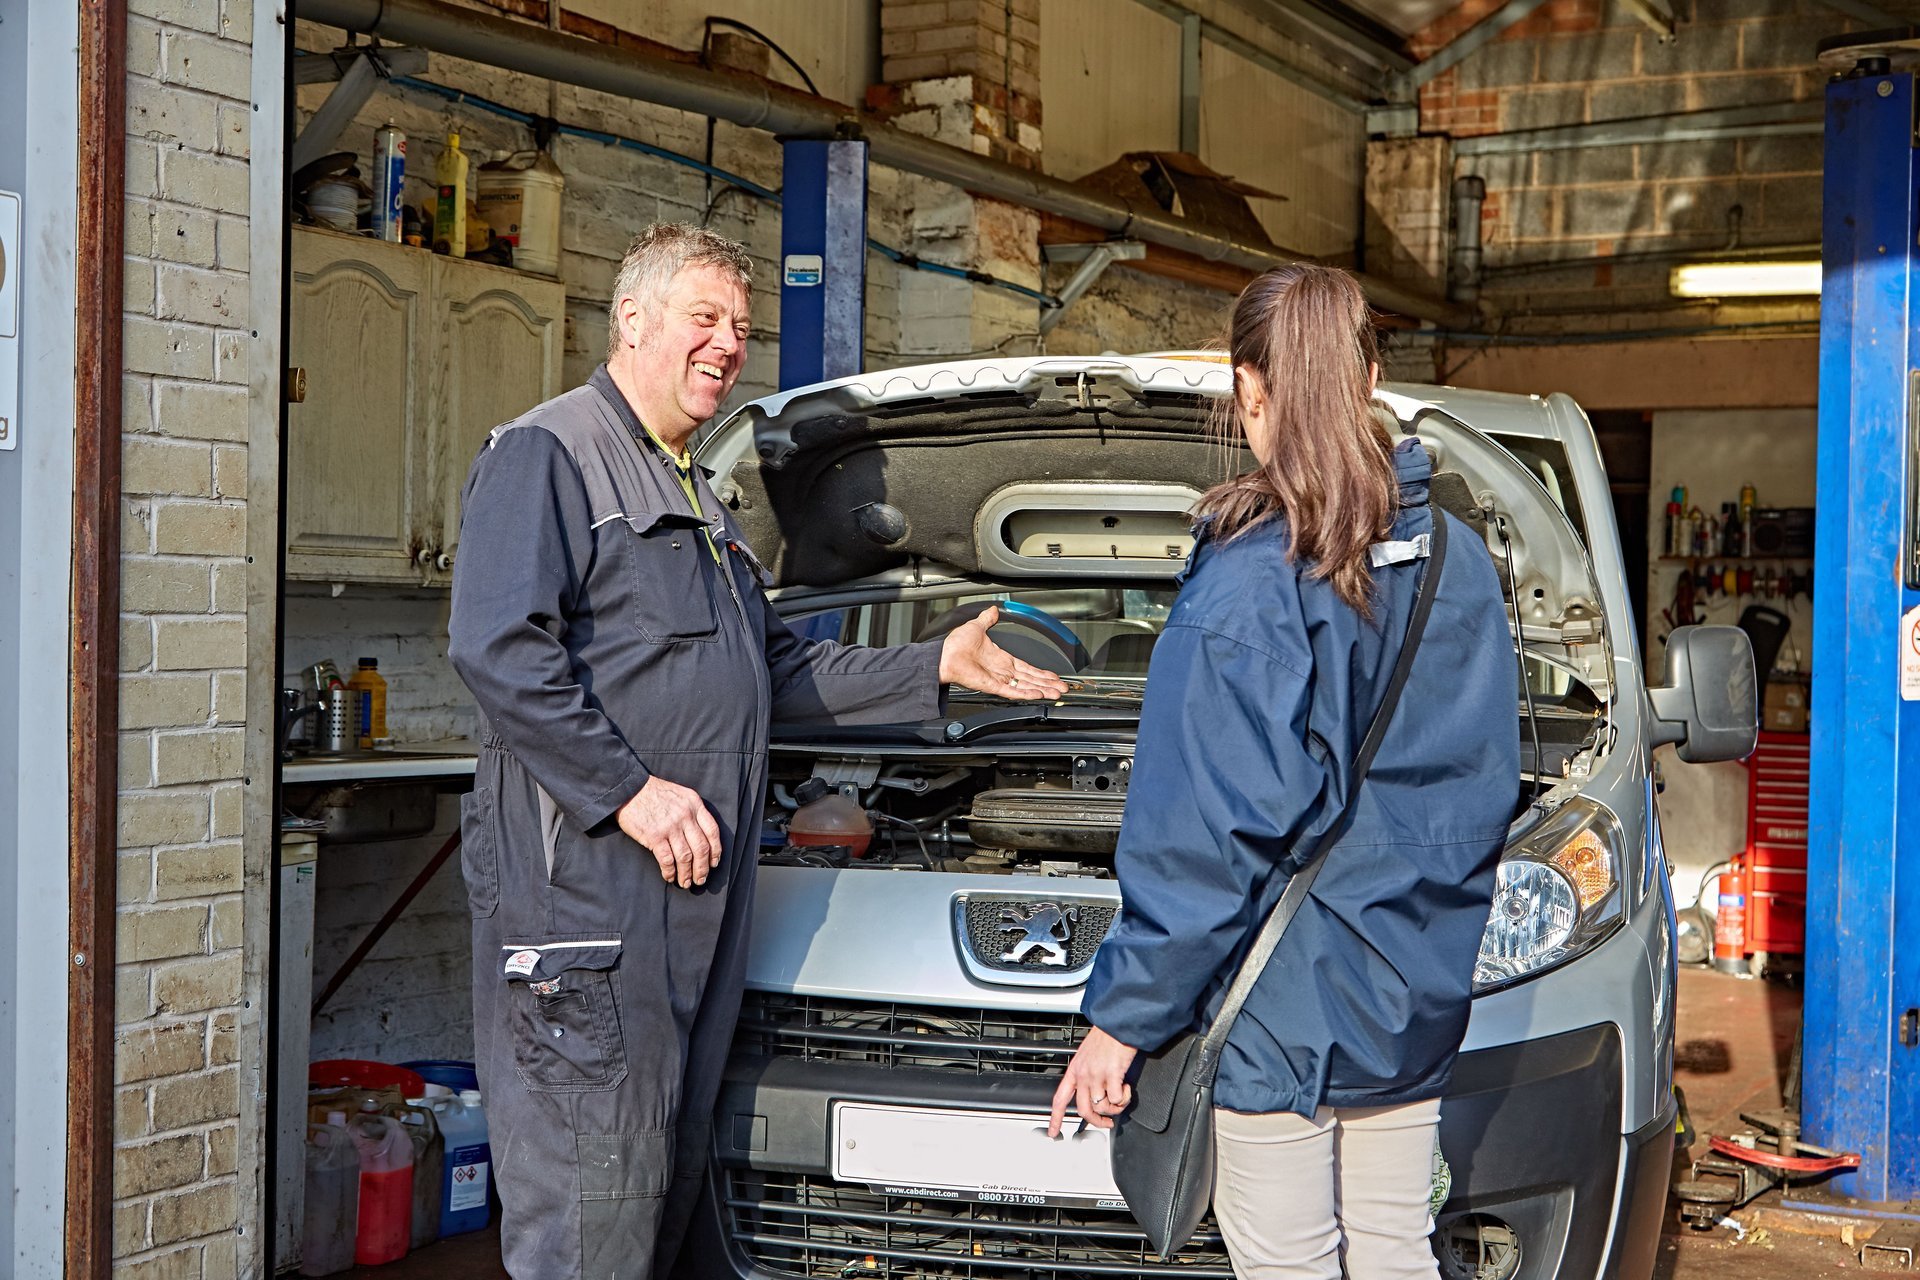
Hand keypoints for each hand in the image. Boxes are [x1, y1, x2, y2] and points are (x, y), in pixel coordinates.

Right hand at [617, 776, 722, 888]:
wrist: (629, 788)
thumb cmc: (653, 792)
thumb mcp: (680, 795)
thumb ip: (692, 811)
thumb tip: (700, 835)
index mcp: (694, 804)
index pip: (712, 831)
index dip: (715, 851)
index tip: (714, 863)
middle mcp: (685, 816)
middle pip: (701, 848)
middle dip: (702, 868)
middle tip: (700, 879)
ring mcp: (670, 826)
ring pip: (685, 857)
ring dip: (687, 874)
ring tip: (686, 883)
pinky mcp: (655, 836)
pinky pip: (667, 860)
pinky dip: (670, 872)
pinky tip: (670, 877)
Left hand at [937, 605, 1069, 700]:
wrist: (943, 655)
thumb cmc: (955, 644)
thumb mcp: (976, 626)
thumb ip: (987, 619)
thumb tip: (994, 610)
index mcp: (1001, 658)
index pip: (1026, 667)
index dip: (1041, 672)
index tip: (1053, 675)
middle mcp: (1002, 671)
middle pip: (1031, 679)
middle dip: (1048, 683)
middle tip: (1063, 688)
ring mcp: (998, 679)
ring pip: (1025, 686)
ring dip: (1042, 689)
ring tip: (1056, 693)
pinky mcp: (992, 685)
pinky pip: (1012, 691)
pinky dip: (1025, 692)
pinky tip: (1037, 694)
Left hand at [1048, 1026, 1138, 1136]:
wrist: (1117, 1022)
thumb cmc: (1106, 1036)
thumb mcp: (1088, 1054)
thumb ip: (1088, 1073)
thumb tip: (1096, 1092)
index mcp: (1075, 1070)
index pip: (1060, 1099)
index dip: (1055, 1118)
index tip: (1054, 1132)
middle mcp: (1084, 1075)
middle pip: (1084, 1110)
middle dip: (1097, 1121)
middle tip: (1107, 1123)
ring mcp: (1097, 1076)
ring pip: (1103, 1107)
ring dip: (1115, 1106)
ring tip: (1121, 1094)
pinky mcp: (1112, 1075)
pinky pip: (1117, 1099)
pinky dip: (1124, 1097)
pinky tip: (1126, 1086)